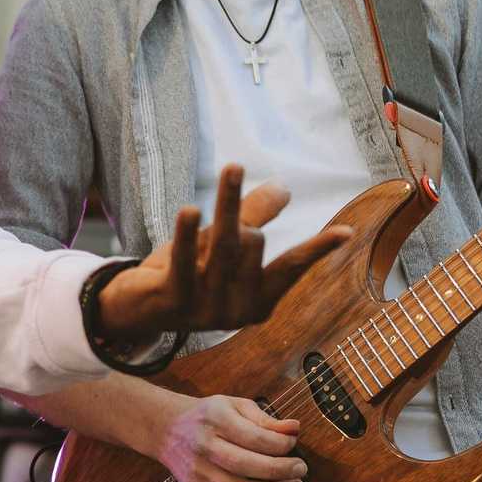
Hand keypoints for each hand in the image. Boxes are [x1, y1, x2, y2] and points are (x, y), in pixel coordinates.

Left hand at [96, 165, 350, 342]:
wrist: (136, 312)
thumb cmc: (187, 274)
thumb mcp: (221, 245)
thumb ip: (253, 218)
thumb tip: (284, 188)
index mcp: (257, 303)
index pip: (292, 267)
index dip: (317, 249)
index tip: (346, 232)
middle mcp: (236, 311)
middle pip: (252, 245)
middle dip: (239, 214)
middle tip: (223, 198)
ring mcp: (206, 310)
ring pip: (224, 245)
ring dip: (228, 203)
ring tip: (233, 169)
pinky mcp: (175, 303)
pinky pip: (184, 261)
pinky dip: (187, 234)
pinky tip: (190, 209)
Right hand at [157, 393, 306, 481]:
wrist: (166, 428)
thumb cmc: (206, 416)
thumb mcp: (235, 405)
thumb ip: (265, 418)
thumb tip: (294, 429)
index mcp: (216, 421)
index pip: (254, 438)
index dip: (281, 445)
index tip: (292, 445)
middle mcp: (205, 448)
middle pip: (247, 466)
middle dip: (281, 470)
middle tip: (301, 470)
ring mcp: (200, 474)